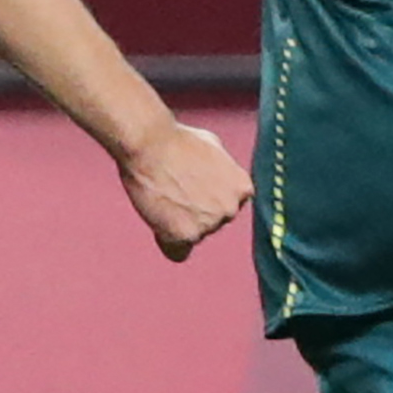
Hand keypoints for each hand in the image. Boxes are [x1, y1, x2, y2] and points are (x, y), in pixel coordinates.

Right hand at [120, 122, 253, 262]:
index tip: (191, 188)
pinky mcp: (186, 236)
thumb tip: (218, 179)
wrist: (150, 144)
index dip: (207, 198)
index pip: (227, 207)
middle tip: (173, 191)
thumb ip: (222, 171)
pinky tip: (157, 218)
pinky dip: (165, 240)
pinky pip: (177, 252)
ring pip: (193, 236)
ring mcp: (210, 225)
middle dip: (195, 213)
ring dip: (179, 225)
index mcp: (242, 189)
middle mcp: (231, 209)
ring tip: (163, 197)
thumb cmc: (177, 140)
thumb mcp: (213, 149)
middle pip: (211, 224)